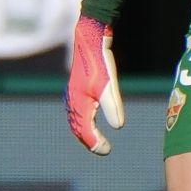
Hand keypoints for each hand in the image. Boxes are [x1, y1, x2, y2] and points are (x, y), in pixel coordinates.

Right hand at [66, 15, 124, 154]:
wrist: (90, 40)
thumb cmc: (99, 63)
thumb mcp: (109, 86)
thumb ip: (113, 107)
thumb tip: (118, 127)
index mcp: (78, 104)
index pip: (85, 132)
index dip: (95, 144)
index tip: (107, 151)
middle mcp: (72, 102)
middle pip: (78, 129)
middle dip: (89, 141)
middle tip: (104, 149)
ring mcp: (72, 95)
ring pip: (76, 121)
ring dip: (85, 133)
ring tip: (97, 140)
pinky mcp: (75, 89)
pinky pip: (76, 112)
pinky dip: (83, 122)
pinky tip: (91, 120)